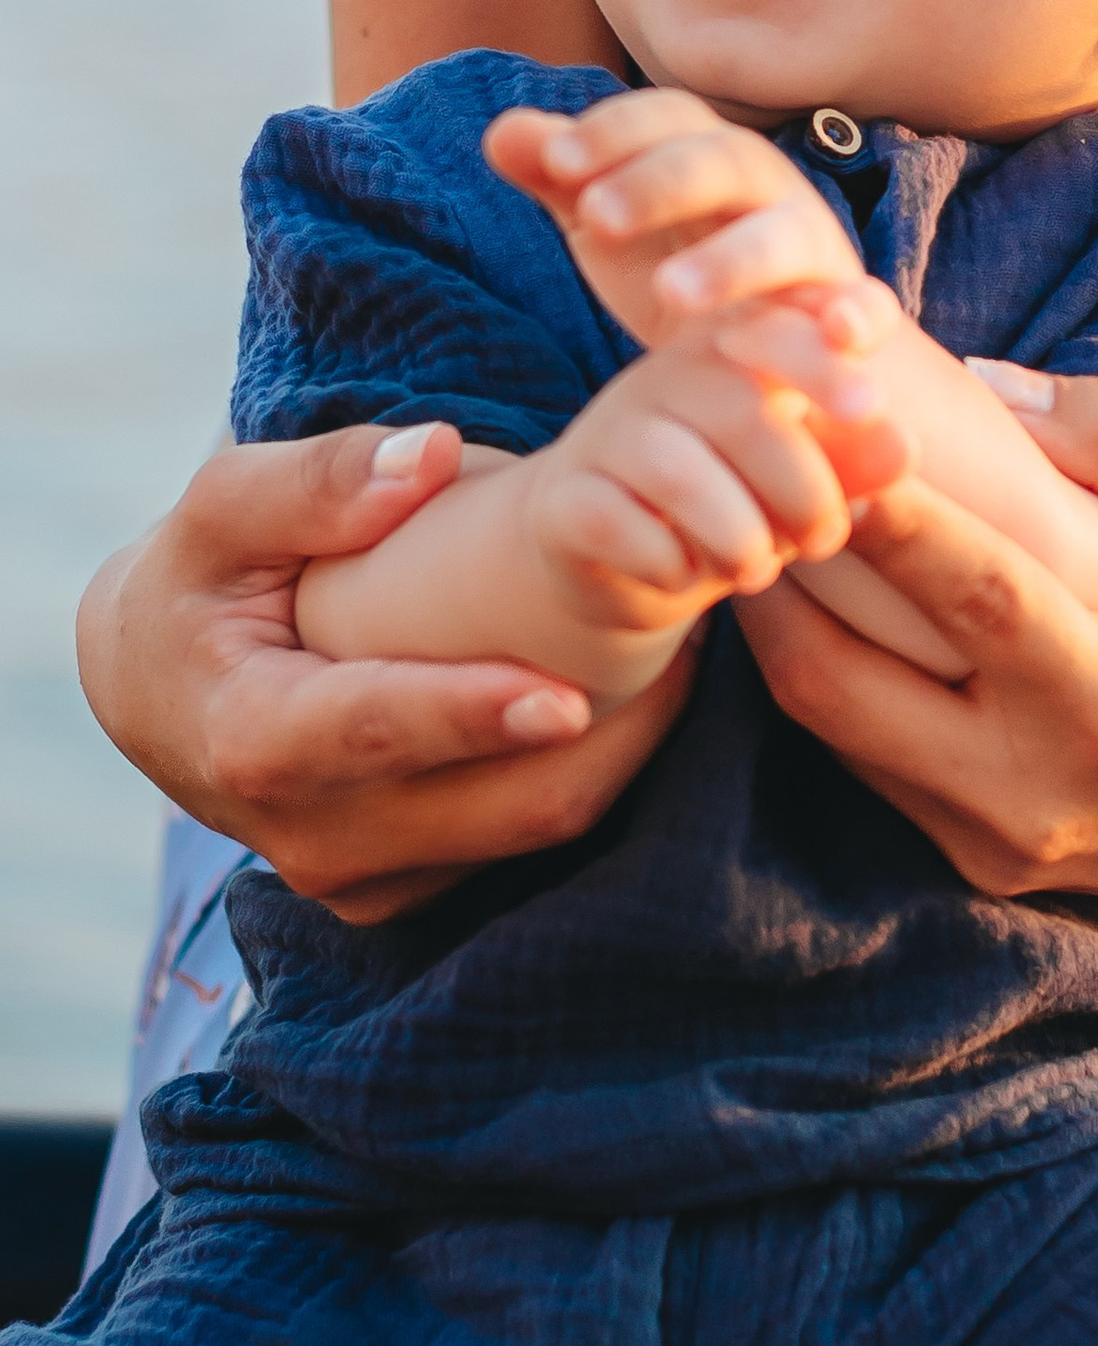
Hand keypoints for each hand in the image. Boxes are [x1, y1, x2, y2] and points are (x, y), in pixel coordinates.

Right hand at [77, 427, 699, 923]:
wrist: (156, 681)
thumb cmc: (202, 575)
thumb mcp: (225, 506)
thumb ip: (317, 481)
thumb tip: (428, 457)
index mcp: (256, 738)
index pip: (378, 732)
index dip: (473, 715)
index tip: (569, 694)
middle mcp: (309, 833)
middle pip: (491, 809)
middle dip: (605, 732)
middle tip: (693, 632)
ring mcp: (359, 877)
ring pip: (524, 837)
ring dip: (615, 755)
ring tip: (685, 651)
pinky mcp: (399, 888)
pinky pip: (517, 846)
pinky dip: (583, 777)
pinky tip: (633, 695)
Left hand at [486, 91, 879, 349]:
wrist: (773, 352)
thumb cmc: (680, 267)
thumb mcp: (613, 224)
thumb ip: (561, 176)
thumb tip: (501, 133)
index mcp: (705, 155)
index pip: (666, 117)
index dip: (616, 132)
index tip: (556, 162)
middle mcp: (765, 189)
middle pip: (725, 161)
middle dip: (663, 182)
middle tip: (598, 217)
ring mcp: (810, 250)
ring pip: (786, 235)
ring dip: (735, 258)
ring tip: (674, 295)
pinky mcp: (844, 317)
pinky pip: (862, 312)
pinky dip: (855, 317)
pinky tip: (835, 334)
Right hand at [526, 328, 859, 645]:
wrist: (620, 557)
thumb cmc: (738, 501)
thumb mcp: (805, 480)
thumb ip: (854, 462)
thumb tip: (905, 448)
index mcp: (739, 343)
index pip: (787, 328)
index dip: (828, 360)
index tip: (871, 405)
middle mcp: (670, 370)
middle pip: (746, 411)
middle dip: (802, 489)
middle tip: (823, 540)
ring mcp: (609, 429)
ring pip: (681, 472)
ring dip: (739, 536)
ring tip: (758, 569)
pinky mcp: (563, 497)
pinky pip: (619, 524)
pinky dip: (669, 564)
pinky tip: (685, 576)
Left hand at [736, 377, 1097, 909]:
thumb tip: (987, 386)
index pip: (975, 597)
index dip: (889, 513)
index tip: (818, 426)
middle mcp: (1037, 795)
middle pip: (846, 684)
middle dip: (777, 569)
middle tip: (736, 464)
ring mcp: (992, 843)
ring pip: (831, 725)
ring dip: (779, 617)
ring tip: (748, 507)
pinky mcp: (968, 861)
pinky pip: (861, 756)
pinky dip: (821, 667)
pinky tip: (804, 585)